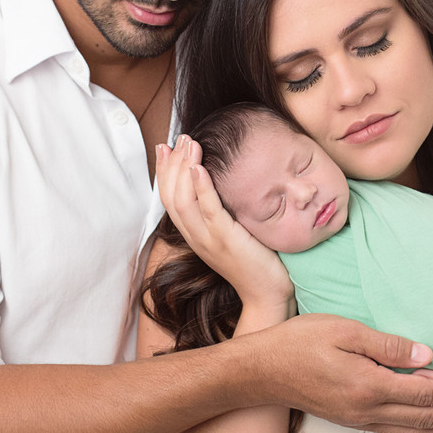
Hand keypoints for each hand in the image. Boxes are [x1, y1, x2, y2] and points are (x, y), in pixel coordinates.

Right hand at [156, 136, 293, 308]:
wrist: (268, 295)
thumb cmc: (257, 263)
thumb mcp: (234, 234)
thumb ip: (224, 213)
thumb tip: (226, 185)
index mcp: (195, 236)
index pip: (169, 200)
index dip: (164, 172)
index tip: (165, 147)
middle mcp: (196, 237)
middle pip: (171, 196)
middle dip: (172, 163)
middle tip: (180, 137)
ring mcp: (209, 240)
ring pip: (183, 201)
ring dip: (183, 168)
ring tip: (189, 143)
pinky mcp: (226, 240)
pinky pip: (208, 210)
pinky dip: (201, 187)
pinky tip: (199, 167)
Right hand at [256, 314, 432, 432]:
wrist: (261, 371)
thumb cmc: (299, 342)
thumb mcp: (343, 331)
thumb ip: (386, 344)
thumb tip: (425, 356)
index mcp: (369, 386)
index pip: (423, 395)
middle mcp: (367, 409)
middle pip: (423, 420)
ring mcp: (358, 419)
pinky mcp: (350, 420)